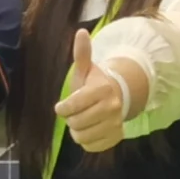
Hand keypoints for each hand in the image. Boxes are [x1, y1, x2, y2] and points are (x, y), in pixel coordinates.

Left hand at [54, 28, 128, 153]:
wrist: (117, 97)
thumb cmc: (94, 85)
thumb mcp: (85, 70)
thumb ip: (82, 54)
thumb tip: (81, 32)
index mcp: (102, 90)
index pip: (72, 106)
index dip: (63, 108)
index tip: (61, 107)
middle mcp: (112, 107)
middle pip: (76, 123)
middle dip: (71, 119)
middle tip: (75, 113)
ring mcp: (115, 124)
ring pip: (82, 137)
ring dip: (77, 130)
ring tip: (82, 121)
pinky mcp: (116, 137)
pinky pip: (91, 147)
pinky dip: (87, 141)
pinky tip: (91, 129)